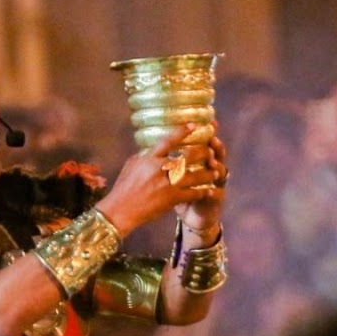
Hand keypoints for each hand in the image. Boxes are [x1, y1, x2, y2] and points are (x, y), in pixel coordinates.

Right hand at [95, 126, 209, 236]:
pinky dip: (201, 192)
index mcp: (150, 159)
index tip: (194, 125)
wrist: (121, 210)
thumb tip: (152, 148)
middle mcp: (160, 170)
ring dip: (207, 173)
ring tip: (216, 172)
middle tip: (211, 152)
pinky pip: (192, 194)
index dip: (182, 132)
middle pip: (187, 157)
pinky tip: (208, 190)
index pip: (168, 141)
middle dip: (202, 153)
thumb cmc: (123, 188)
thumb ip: (145, 156)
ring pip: (194, 176)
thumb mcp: (131, 166)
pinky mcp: (171, 199)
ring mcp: (167, 185)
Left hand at [175, 133, 227, 236]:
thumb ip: (168, 161)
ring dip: (216, 166)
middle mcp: (212, 170)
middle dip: (214, 146)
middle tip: (212, 139)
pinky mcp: (216, 200)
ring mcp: (216, 184)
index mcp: (201, 161)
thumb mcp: (173, 176)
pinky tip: (211, 190)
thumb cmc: (181, 193)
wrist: (195, 216)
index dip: (208, 134)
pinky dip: (214, 192)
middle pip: (217, 154)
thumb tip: (151, 147)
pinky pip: (217, 195)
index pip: (206, 144)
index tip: (208, 123)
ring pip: (221, 171)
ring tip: (212, 162)